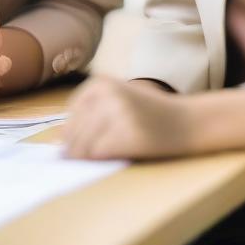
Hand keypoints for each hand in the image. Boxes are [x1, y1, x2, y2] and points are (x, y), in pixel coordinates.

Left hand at [62, 76, 194, 159]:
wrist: (187, 121)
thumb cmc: (149, 113)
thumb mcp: (117, 101)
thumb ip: (88, 116)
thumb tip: (57, 147)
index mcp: (100, 83)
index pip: (70, 117)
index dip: (72, 136)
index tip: (80, 145)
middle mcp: (107, 94)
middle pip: (75, 134)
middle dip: (77, 152)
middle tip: (92, 157)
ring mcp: (118, 113)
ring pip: (85, 147)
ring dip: (89, 159)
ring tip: (105, 156)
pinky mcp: (128, 134)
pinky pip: (101, 155)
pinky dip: (103, 162)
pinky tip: (116, 156)